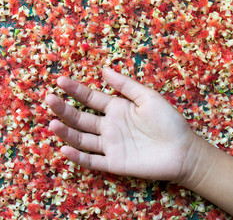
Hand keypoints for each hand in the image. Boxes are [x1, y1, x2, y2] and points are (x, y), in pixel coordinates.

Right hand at [46, 67, 200, 181]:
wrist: (183, 151)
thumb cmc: (168, 122)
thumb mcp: (148, 97)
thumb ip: (126, 85)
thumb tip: (103, 69)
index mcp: (116, 108)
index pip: (90, 98)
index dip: (75, 90)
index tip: (60, 81)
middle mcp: (109, 126)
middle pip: (81, 117)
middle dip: (64, 108)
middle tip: (49, 99)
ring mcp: (110, 145)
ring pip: (82, 138)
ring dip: (66, 132)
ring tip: (53, 123)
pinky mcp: (114, 163)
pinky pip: (92, 160)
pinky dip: (78, 157)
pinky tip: (65, 149)